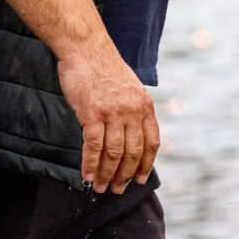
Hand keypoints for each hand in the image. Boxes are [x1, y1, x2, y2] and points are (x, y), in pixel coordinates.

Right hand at [57, 42, 158, 192]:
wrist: (86, 49)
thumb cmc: (104, 70)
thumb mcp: (129, 89)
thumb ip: (132, 112)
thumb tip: (128, 139)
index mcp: (145, 106)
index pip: (152, 143)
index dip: (146, 164)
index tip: (139, 179)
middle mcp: (133, 111)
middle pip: (133, 152)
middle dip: (125, 175)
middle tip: (118, 190)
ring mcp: (113, 112)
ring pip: (114, 153)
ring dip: (107, 174)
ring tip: (101, 188)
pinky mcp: (92, 113)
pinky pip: (93, 146)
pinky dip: (90, 164)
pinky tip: (87, 175)